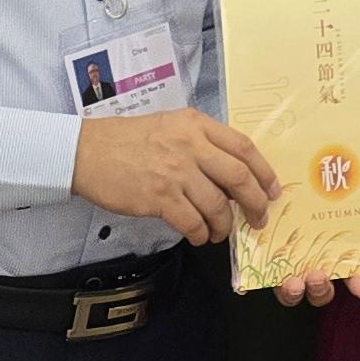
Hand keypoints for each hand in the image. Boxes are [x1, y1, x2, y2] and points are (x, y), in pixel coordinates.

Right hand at [70, 110, 278, 244]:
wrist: (86, 151)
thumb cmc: (127, 140)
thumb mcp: (170, 126)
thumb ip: (200, 142)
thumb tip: (230, 175)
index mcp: (196, 124)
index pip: (244, 146)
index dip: (264, 172)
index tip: (273, 190)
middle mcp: (191, 145)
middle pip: (239, 177)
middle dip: (255, 203)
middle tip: (258, 218)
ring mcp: (175, 172)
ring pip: (218, 205)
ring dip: (224, 225)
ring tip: (219, 233)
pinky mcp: (159, 197)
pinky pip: (192, 222)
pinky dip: (200, 234)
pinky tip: (198, 236)